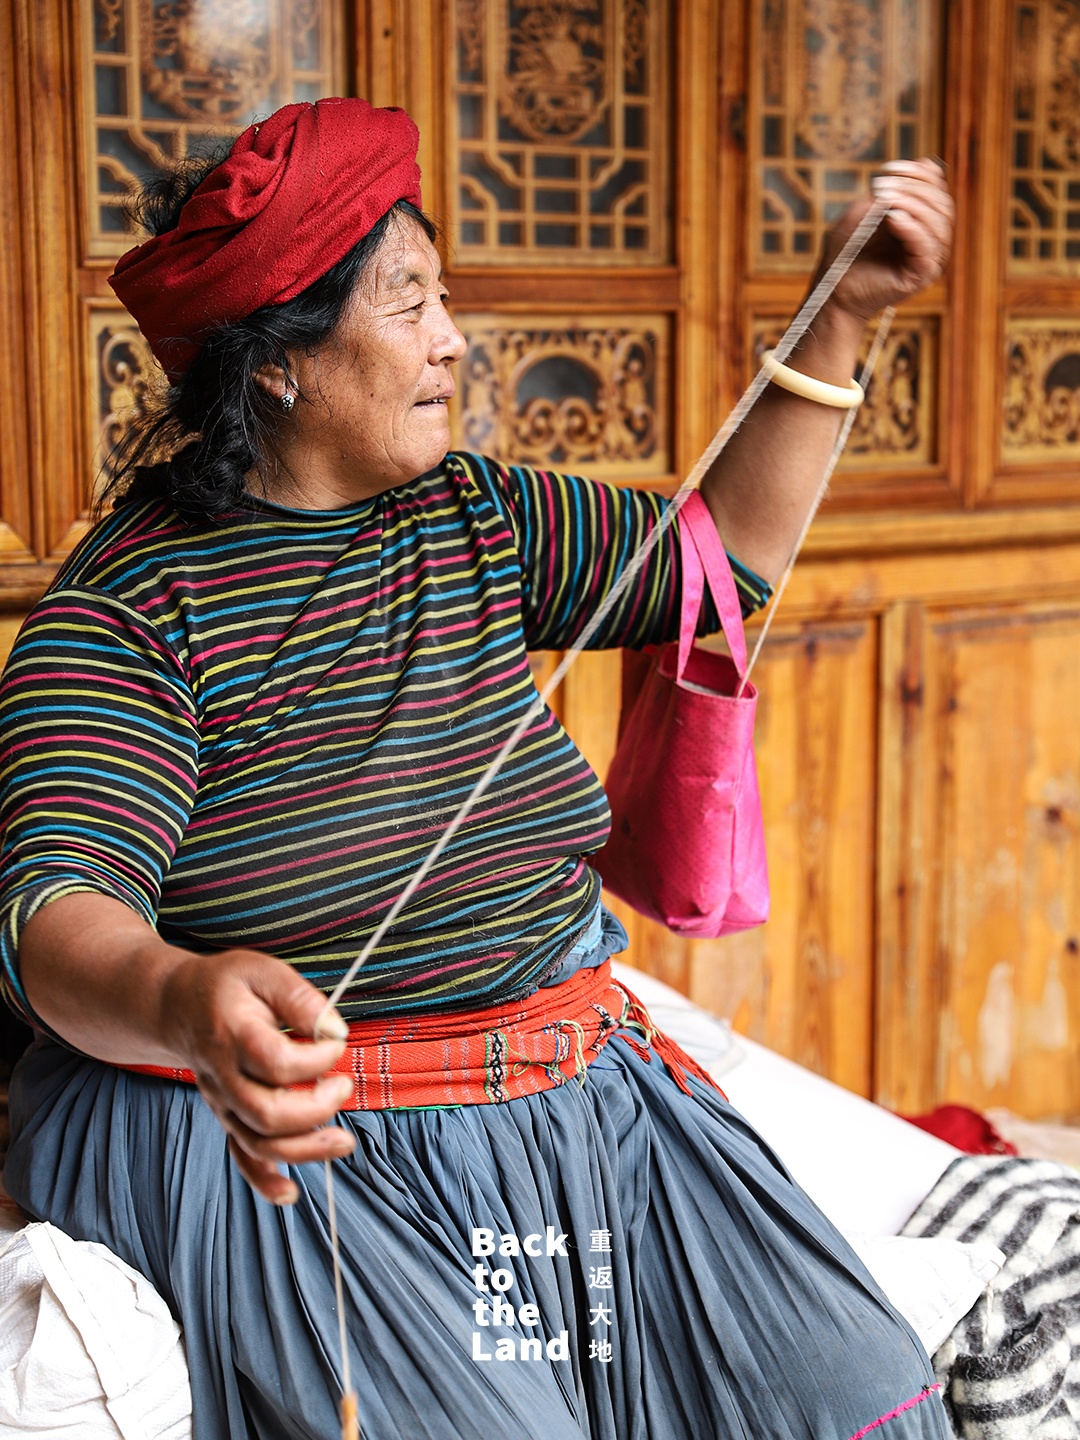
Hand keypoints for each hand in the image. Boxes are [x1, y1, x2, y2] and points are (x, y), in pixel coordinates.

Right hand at [160, 948, 355, 1203]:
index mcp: (233, 1034)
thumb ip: (301, 999)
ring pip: (257, 1141)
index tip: (336, 1042)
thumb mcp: (264, 971)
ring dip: (304, 1150)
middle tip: (343, 1086)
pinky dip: (263, 1180)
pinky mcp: (227, 1115)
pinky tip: (290, 1192)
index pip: (276, 1062)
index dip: (315, 1059)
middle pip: (266, 1112)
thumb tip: (335, 1032)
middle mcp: (223, 1076)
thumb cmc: (227, 986)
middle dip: (315, 1109)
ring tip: (343, 1143)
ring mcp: (222, 1101)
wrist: (176, 1005)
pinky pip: (240, 1156)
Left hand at [819, 158, 953, 322]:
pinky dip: (911, 227)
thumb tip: (927, 163)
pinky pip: (927, 246)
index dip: (919, 175)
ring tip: (884, 201)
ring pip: (938, 223)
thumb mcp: (865, 211)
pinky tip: (892, 218)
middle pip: (942, 204)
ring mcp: (930, 259)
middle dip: (914, 188)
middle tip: (883, 186)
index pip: (937, 191)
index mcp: (921, 224)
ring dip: (912, 204)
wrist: (832, 291)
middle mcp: (931, 241)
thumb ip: (893, 189)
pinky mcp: (922, 275)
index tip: (889, 167)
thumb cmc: (845, 253)